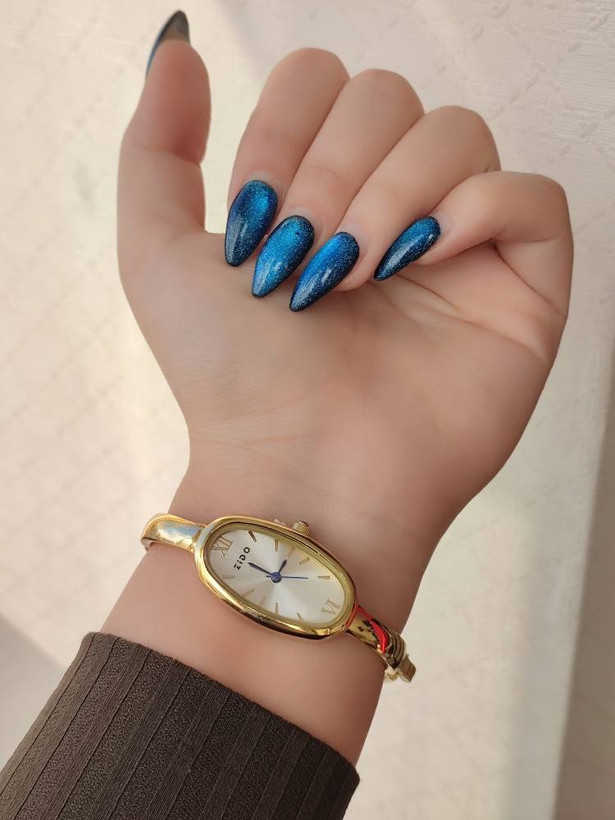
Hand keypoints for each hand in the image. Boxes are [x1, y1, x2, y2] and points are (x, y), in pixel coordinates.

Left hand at [117, 43, 571, 633]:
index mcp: (320, 193)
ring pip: (457, 132)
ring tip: (355, 274)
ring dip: (391, 192)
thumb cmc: (230, 377)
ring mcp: (460, 247)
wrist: (299, 472)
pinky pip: (530, 194)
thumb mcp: (157, 255)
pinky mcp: (522, 287)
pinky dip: (476, 207)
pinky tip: (424, 259)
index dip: (285, 129)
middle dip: (332, 168)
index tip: (256, 221)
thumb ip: (155, 146)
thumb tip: (180, 46)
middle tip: (304, 259)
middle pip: (390, 97)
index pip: (325, 83)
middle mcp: (392, 208)